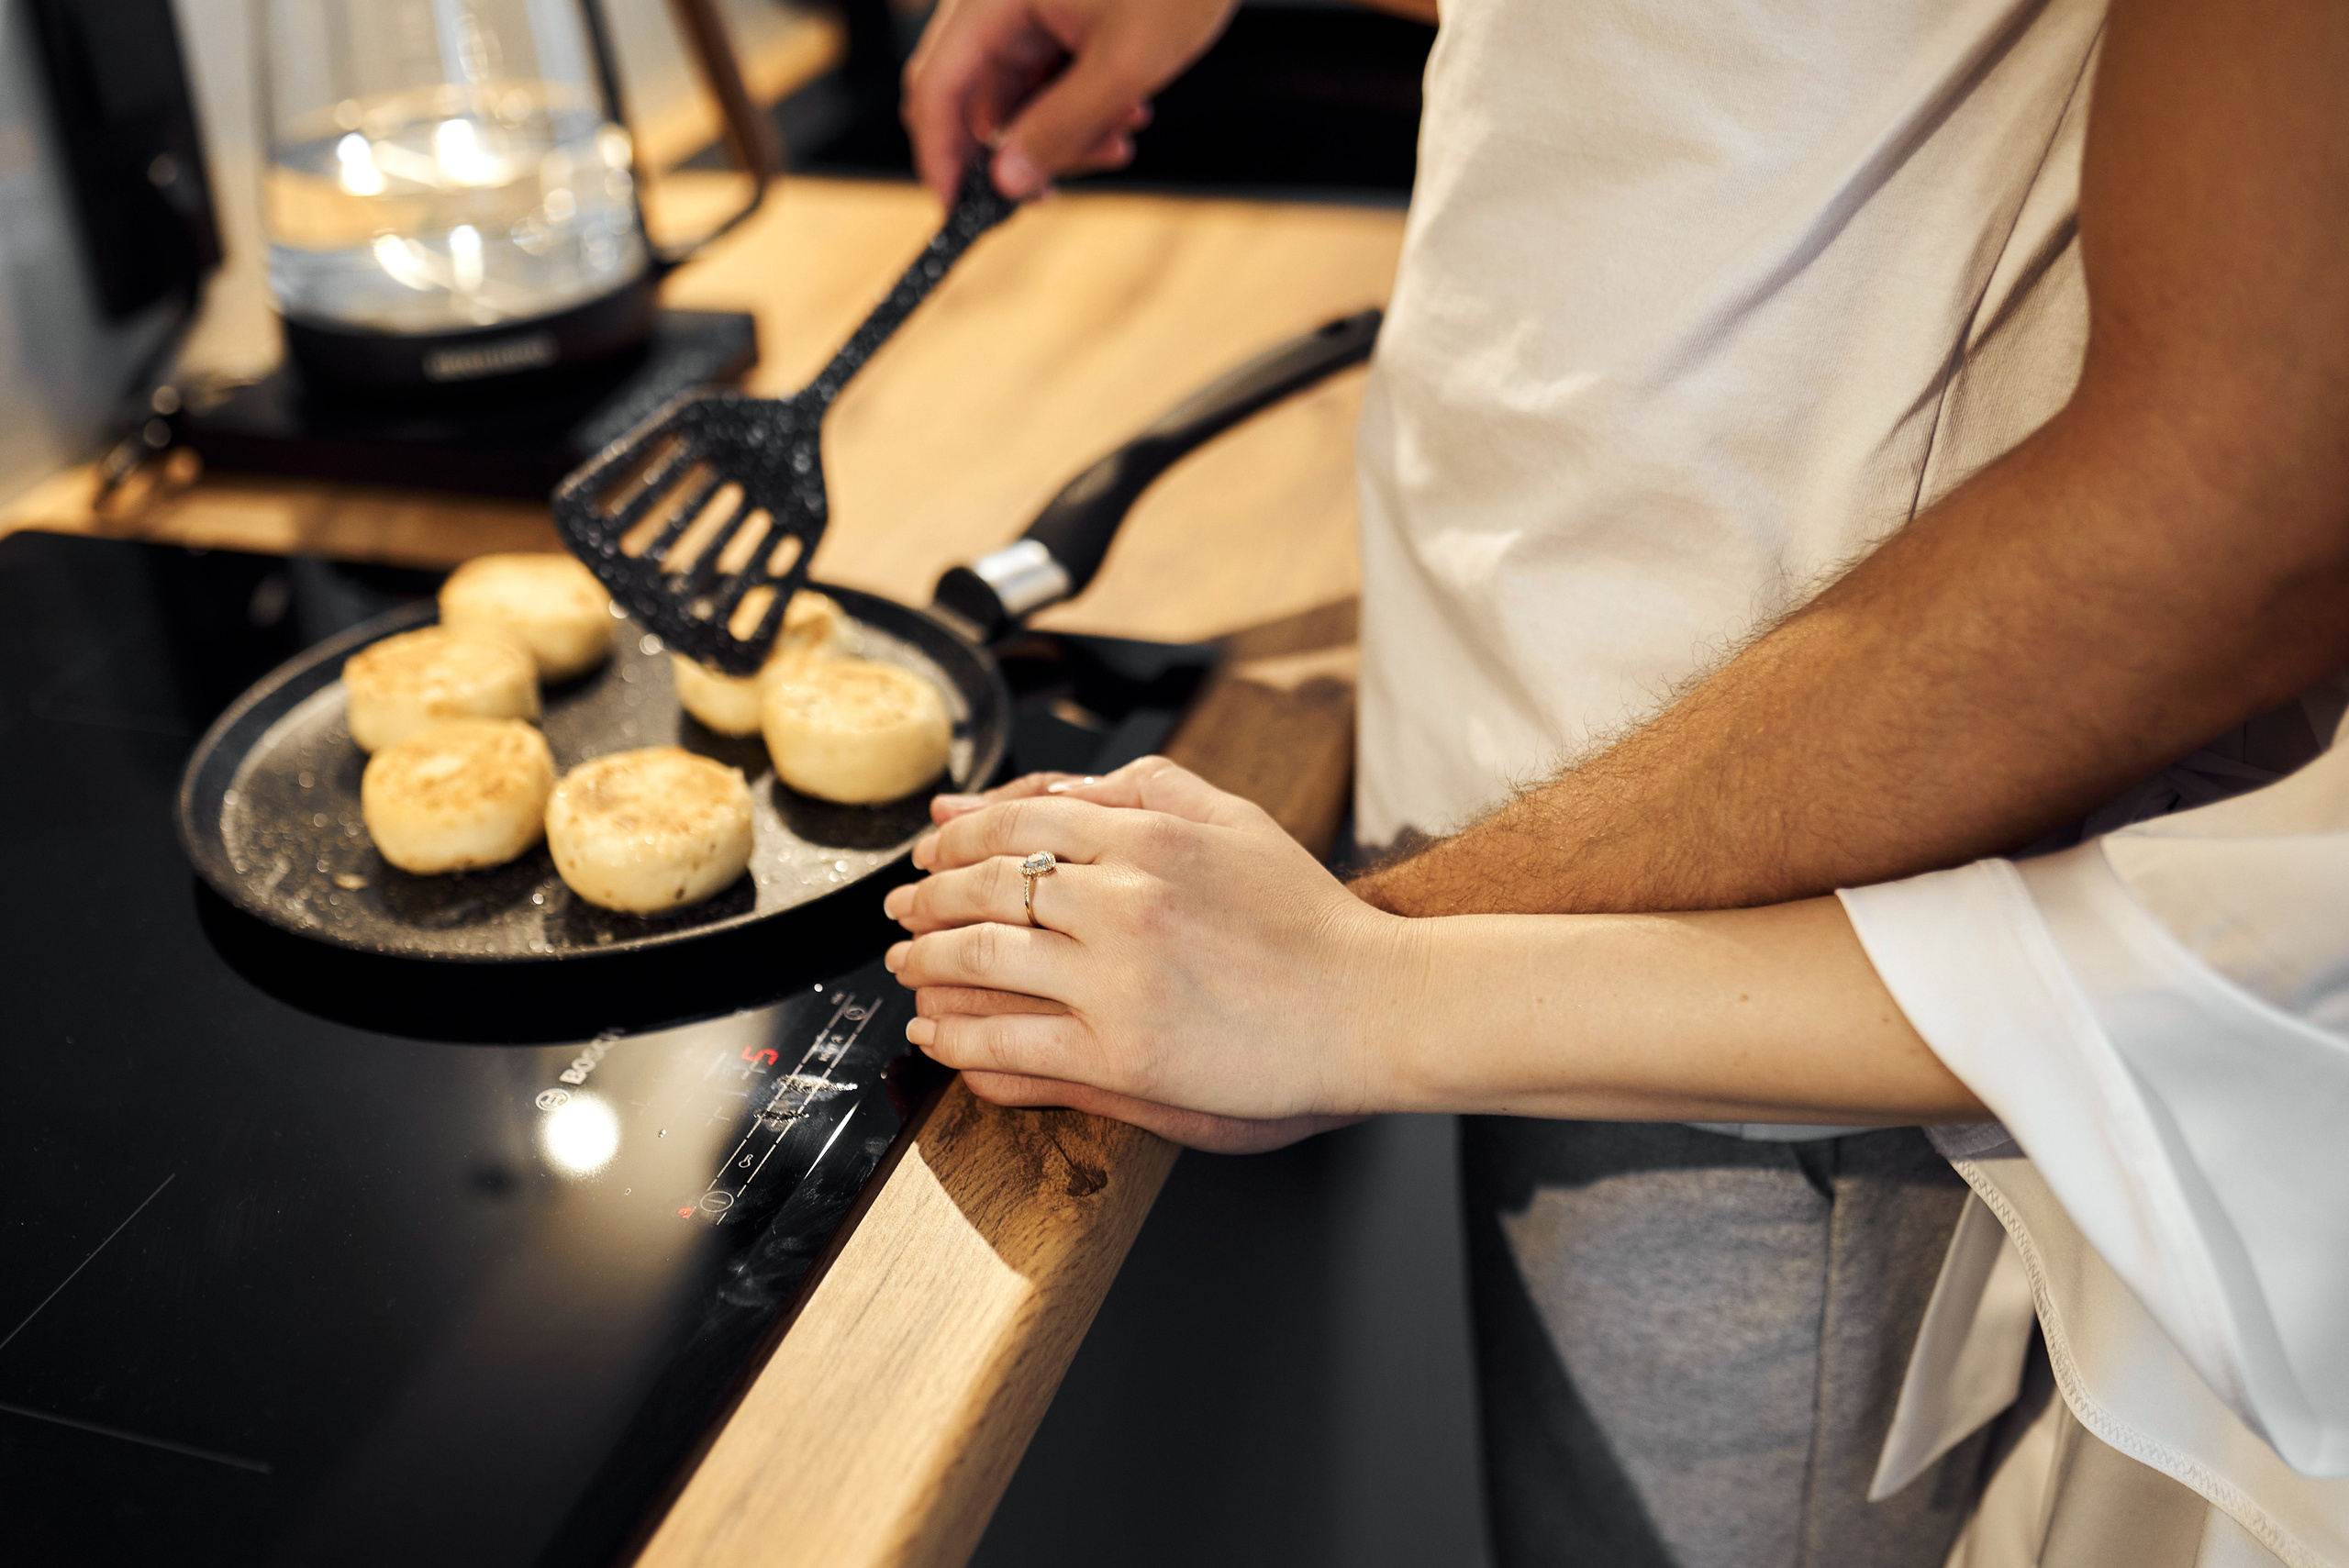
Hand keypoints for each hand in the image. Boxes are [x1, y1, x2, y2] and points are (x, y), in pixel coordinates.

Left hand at [884, 757, 1415, 1132]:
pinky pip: (1006, 1042)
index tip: (930, 848)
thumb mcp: (1235, 818)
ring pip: (981, 959)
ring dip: (925, 962)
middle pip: (985, 886)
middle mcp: (1124, 898)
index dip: (957, 836)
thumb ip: (1146, 788)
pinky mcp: (1120, 1051)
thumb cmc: (1311, 921)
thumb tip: (1052, 788)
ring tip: (905, 966)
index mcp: (1149, 836)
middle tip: (899, 907)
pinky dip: (955, 1036)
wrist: (1376, 1005)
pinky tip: (937, 1034)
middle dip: (924, 896)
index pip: (1018, 822)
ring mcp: (1116, 977)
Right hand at [901, 0, 1238, 202]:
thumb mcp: (1126, 65)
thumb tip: (1009, 183)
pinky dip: (1083, 107)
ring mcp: (1030, 8)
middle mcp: (999, 1)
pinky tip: (1127, 110)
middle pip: (978, 99)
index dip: (940, 155)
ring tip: (1122, 133)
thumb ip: (1062, 127)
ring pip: (1021, 97)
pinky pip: (1050, 78)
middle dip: (1022, 151)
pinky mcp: (1058, 14)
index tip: (959, 209)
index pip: (936, 87)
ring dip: (1067, 132)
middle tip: (1062, 187)